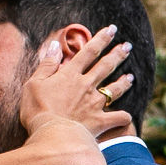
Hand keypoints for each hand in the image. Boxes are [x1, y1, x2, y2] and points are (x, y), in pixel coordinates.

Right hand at [18, 27, 134, 140]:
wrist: (51, 135)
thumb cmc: (38, 110)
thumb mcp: (34, 83)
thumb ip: (47, 64)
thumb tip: (56, 45)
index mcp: (70, 75)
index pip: (89, 52)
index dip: (101, 39)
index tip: (112, 29)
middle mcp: (86, 86)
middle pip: (106, 66)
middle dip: (118, 54)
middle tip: (128, 47)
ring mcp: (95, 103)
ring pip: (114, 89)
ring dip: (124, 82)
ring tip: (131, 77)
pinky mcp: (100, 122)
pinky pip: (118, 118)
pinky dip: (124, 117)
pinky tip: (126, 116)